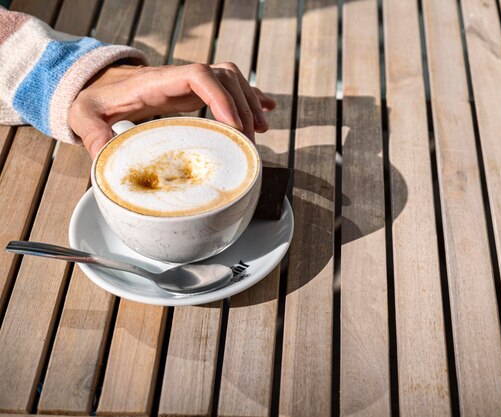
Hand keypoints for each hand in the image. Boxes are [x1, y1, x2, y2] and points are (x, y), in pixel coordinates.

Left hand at [69, 62, 275, 158]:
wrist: (98, 86)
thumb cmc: (93, 99)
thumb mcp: (84, 115)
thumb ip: (92, 134)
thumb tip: (104, 157)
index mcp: (158, 81)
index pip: (199, 75)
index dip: (222, 96)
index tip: (235, 124)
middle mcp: (179, 78)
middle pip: (224, 77)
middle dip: (243, 107)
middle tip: (251, 140)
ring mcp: (189, 84)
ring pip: (231, 80)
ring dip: (250, 102)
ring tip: (263, 130)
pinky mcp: (194, 92)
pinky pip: (229, 87)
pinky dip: (250, 97)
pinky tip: (266, 108)